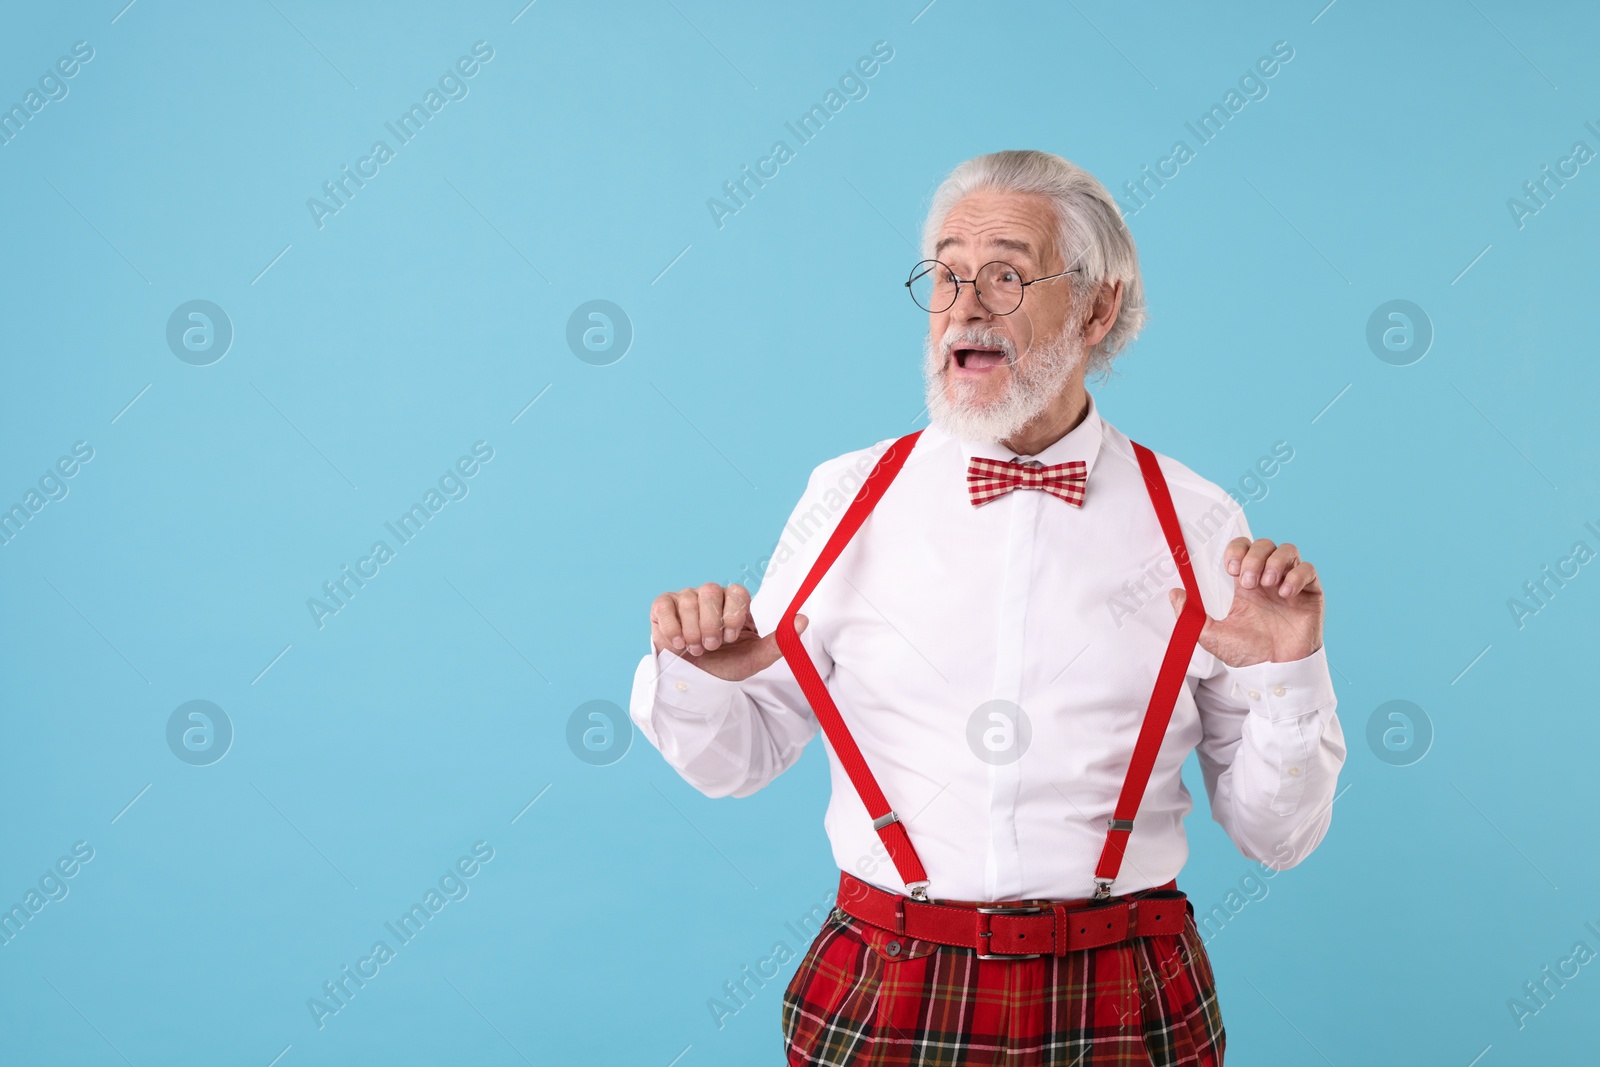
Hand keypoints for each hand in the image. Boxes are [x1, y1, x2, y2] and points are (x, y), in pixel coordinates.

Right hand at [649, 582, 807, 682]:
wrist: (697, 681)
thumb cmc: (726, 665)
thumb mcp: (754, 658)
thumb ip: (778, 641)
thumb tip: (803, 620)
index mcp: (734, 603)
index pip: (738, 591)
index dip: (734, 614)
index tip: (732, 637)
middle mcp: (711, 595)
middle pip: (712, 591)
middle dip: (712, 624)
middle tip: (713, 646)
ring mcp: (686, 598)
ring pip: (689, 600)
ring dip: (693, 632)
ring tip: (696, 650)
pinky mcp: (663, 607)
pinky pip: (665, 605)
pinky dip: (672, 627)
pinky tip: (678, 644)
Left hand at [1168, 537, 1323, 667]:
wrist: (1275, 671)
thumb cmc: (1248, 654)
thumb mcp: (1213, 635)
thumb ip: (1192, 616)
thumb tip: (1174, 593)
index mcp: (1244, 583)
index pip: (1242, 548)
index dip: (1236, 550)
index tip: (1230, 568)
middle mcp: (1267, 579)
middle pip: (1264, 544)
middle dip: (1253, 557)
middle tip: (1247, 582)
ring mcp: (1290, 583)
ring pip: (1287, 550)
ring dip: (1274, 562)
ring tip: (1267, 584)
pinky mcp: (1310, 593)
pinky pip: (1309, 569)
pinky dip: (1296, 576)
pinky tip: (1286, 594)